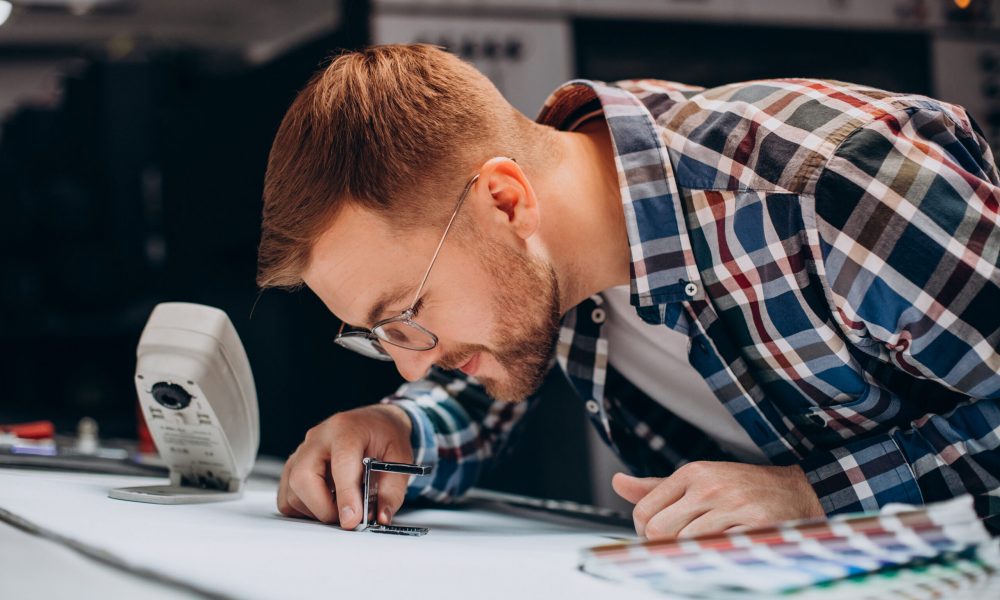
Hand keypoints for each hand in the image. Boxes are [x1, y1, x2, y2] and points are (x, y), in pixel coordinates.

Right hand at [277, 404, 412, 529]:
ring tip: (341, 506)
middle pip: (303, 478)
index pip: (340, 464)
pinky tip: (326, 502)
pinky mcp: (293, 466)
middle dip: (324, 508)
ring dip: (316, 510)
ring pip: (292, 491)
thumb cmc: (385, 437)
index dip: (346, 496)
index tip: (352, 519)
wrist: (374, 423)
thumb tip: (380, 517)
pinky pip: (287, 496)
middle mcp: (317, 438)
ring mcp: (302, 451)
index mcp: (346, 430)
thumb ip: (391, 490)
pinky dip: (304, 508)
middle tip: (349, 516)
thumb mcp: (400, 459)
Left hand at [612, 461, 824, 539]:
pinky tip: (718, 554)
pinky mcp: (755, 525)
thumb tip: (617, 482)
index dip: (643, 532)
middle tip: (675, 551)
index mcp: (692, 473)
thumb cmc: (739, 488)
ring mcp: (733, 505)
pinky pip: (717, 550)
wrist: (796, 491)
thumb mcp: (698, 479)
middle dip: (661, 547)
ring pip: (685, 544)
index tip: (656, 539)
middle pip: (660, 530)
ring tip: (699, 552)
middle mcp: (710, 486)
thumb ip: (656, 487)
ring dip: (688, 555)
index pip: (645, 511)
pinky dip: (712, 558)